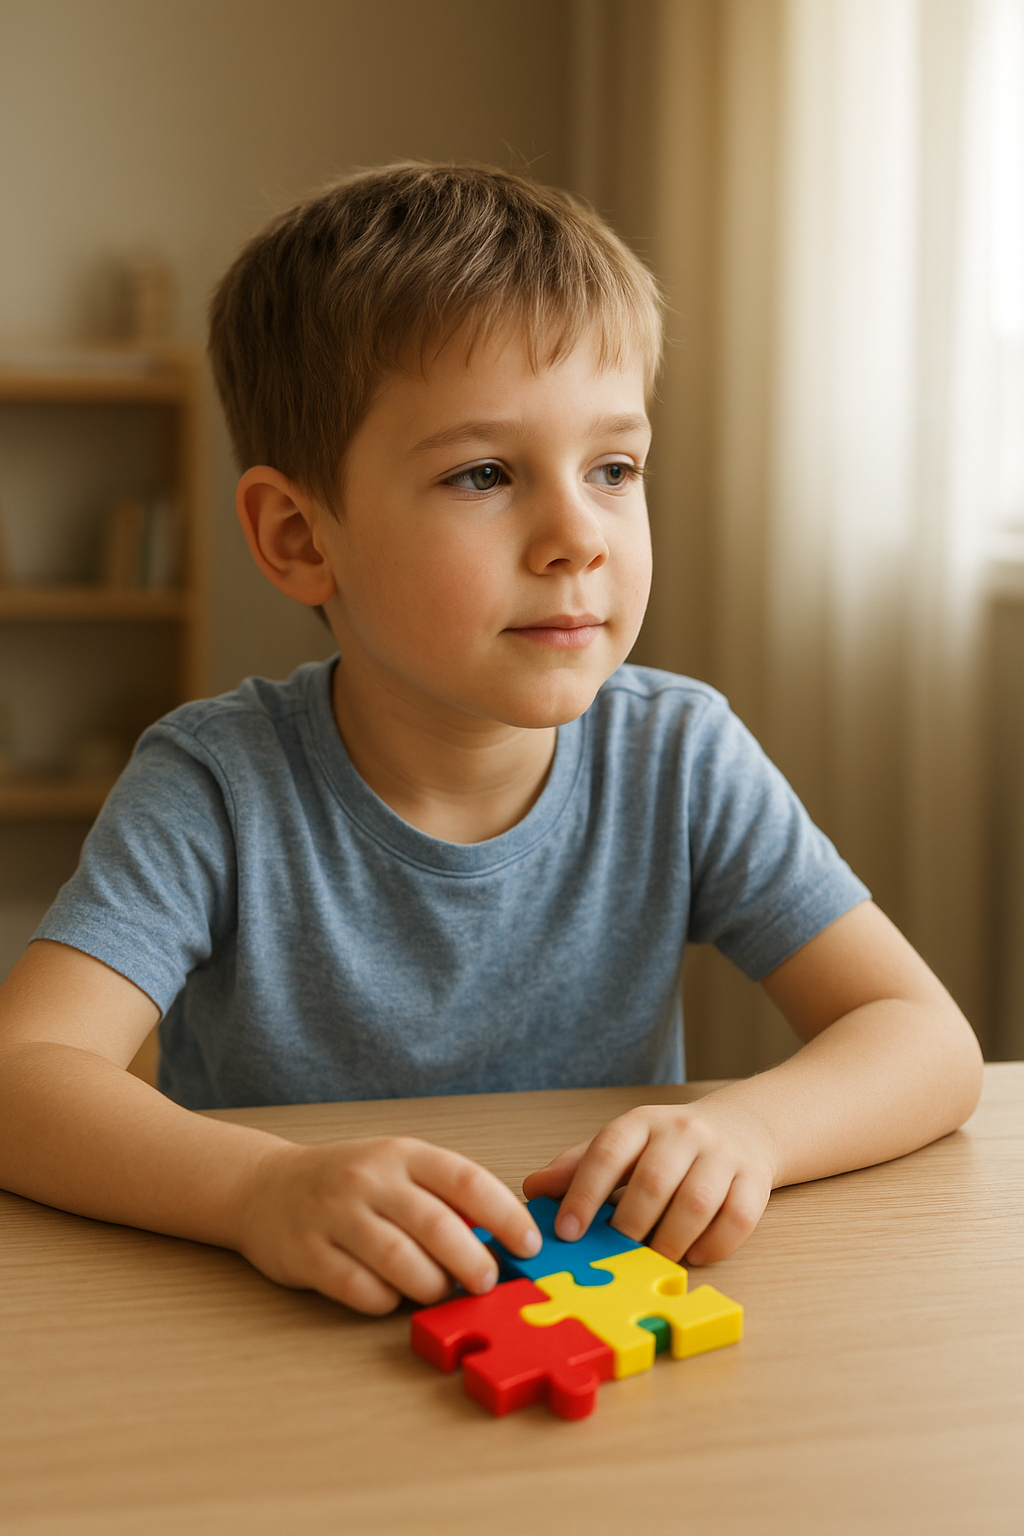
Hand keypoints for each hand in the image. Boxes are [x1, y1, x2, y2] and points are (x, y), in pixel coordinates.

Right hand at [236, 1135, 540, 1314]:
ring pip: (400, 1262)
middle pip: (437, 1226)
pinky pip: (359, 1288)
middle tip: (487, 1283)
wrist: (265, 1186)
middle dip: (473, 1262)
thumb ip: (443, 1194)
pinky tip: (392, 1296)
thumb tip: (504, 1237)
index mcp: (402, 1154)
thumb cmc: (348, 1180)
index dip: (506, 1216)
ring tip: (442, 1292)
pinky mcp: (306, 1254)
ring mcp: (335, 1215)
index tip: (530, 1245)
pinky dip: (385, 1301)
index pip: (467, 1181)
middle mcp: (369, 1179)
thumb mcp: (397, 1167)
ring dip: (432, 1286)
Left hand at [521, 1098, 775, 1265]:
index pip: (607, 1152)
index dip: (583, 1194)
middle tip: (616, 1254)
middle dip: (630, 1226)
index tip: (567, 1232)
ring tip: (654, 1259)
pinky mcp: (754, 1180)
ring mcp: (723, 1155)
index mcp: (641, 1123)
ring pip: (696, 1203)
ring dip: (671, 1241)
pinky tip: (694, 1255)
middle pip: (653, 1182)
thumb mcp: (621, 1146)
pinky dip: (713, 1246)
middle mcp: (683, 1133)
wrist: (741, 1127)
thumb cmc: (667, 1146)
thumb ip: (578, 1168)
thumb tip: (532, 1190)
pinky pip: (737, 1219)